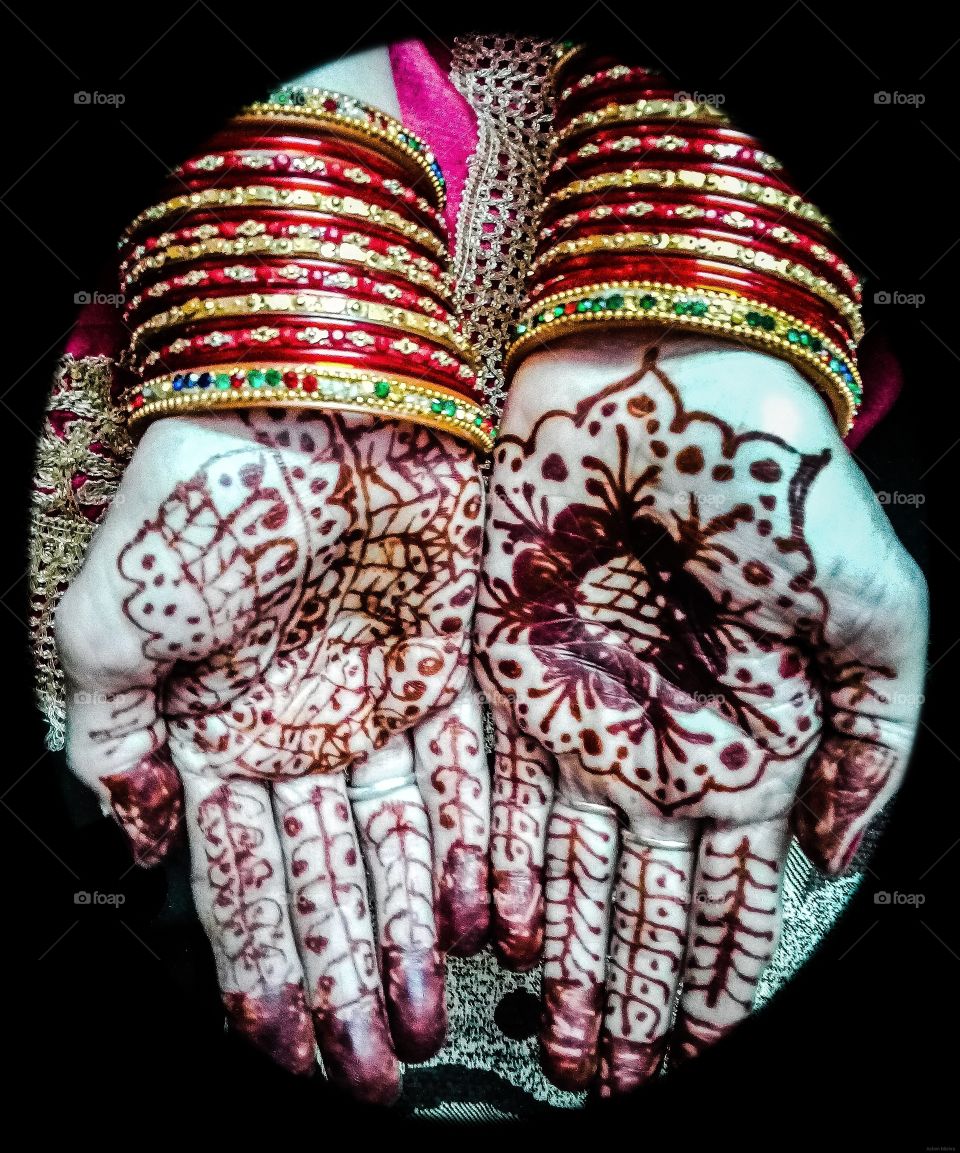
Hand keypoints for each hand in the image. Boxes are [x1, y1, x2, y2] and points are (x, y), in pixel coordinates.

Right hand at [56, 409, 487, 1102]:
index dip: (258, 970)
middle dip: (342, 979)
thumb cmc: (194, 500)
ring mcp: (378, 699)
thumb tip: (127, 837)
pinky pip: (467, 772)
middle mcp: (302, 728)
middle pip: (328, 882)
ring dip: (409, 932)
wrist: (298, 396)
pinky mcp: (448, 662)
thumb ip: (103, 738)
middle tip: (368, 1068)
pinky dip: (475, 844)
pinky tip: (485, 916)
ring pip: (399, 844)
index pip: (242, 879)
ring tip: (424, 1017)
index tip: (275, 1050)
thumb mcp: (108, 622)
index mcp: (216, 731)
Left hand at [474, 333, 926, 1094]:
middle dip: (625, 986)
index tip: (697, 1050)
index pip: (728, 890)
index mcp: (749, 738)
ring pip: (563, 859)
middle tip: (607, 1071)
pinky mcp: (510, 670)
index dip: (716, 974)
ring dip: (559, 947)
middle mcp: (660, 738)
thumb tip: (840, 856)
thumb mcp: (879, 619)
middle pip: (636, 894)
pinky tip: (495, 926)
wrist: (672, 385)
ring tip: (549, 1028)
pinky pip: (498, 787)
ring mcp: (582, 709)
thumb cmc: (786, 489)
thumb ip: (875, 746)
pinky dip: (498, 860)